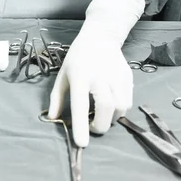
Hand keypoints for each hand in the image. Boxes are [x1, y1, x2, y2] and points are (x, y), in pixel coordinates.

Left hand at [48, 25, 132, 146]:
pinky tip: (111, 104)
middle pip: (106, 108)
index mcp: (80, 76)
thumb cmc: (77, 58)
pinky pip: (128, 102)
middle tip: (92, 127)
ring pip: (120, 108)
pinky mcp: (128, 77)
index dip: (81, 125)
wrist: (101, 37)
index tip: (82, 144)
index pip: (80, 103)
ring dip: (111, 118)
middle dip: (100, 126)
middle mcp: (100, 76)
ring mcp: (116, 76)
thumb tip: (52, 119)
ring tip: (101, 114)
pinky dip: (120, 110)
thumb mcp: (62, 75)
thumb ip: (57, 98)